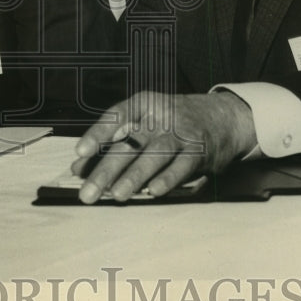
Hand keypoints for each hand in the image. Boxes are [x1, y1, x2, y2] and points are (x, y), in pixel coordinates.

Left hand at [71, 90, 256, 203]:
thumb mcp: (143, 124)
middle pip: (130, 142)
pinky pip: (182, 166)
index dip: (97, 134)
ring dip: (135, 175)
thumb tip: (78, 169)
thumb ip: (111, 144)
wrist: (222, 117)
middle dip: (107, 169)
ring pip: (155, 154)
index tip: (80, 154)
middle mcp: (161, 117)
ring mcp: (181, 133)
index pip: (117, 116)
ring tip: (117, 195)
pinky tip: (152, 192)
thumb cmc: (172, 123)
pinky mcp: (199, 151)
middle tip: (87, 193)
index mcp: (144, 105)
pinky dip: (168, 179)